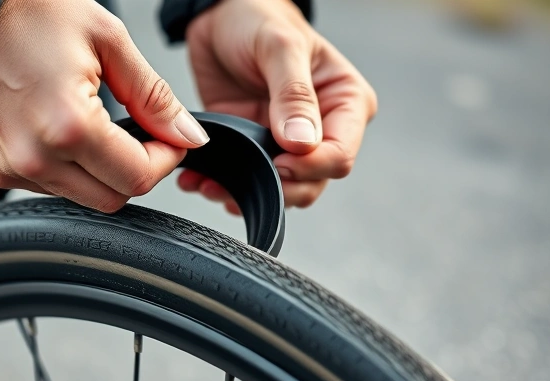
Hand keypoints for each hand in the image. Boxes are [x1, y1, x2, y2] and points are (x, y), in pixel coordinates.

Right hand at [0, 0, 210, 212]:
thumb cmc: (25, 12)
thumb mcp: (107, 41)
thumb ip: (154, 97)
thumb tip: (189, 135)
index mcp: (68, 126)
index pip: (139, 178)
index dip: (166, 159)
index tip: (168, 138)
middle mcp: (36, 158)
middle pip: (113, 198)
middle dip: (136, 169)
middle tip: (137, 132)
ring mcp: (11, 168)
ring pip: (84, 197)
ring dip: (100, 170)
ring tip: (93, 120)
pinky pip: (51, 188)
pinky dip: (69, 168)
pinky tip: (62, 129)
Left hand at [180, 0, 376, 212]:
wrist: (219, 17)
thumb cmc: (259, 19)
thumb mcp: (279, 48)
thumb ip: (294, 95)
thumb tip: (302, 143)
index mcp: (346, 102)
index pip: (340, 155)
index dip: (309, 166)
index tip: (278, 159)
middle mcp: (323, 127)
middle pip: (313, 182)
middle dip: (279, 188)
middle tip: (244, 175)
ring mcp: (288, 143)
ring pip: (282, 190)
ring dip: (249, 194)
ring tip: (214, 185)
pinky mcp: (256, 148)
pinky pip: (248, 181)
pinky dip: (226, 188)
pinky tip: (204, 182)